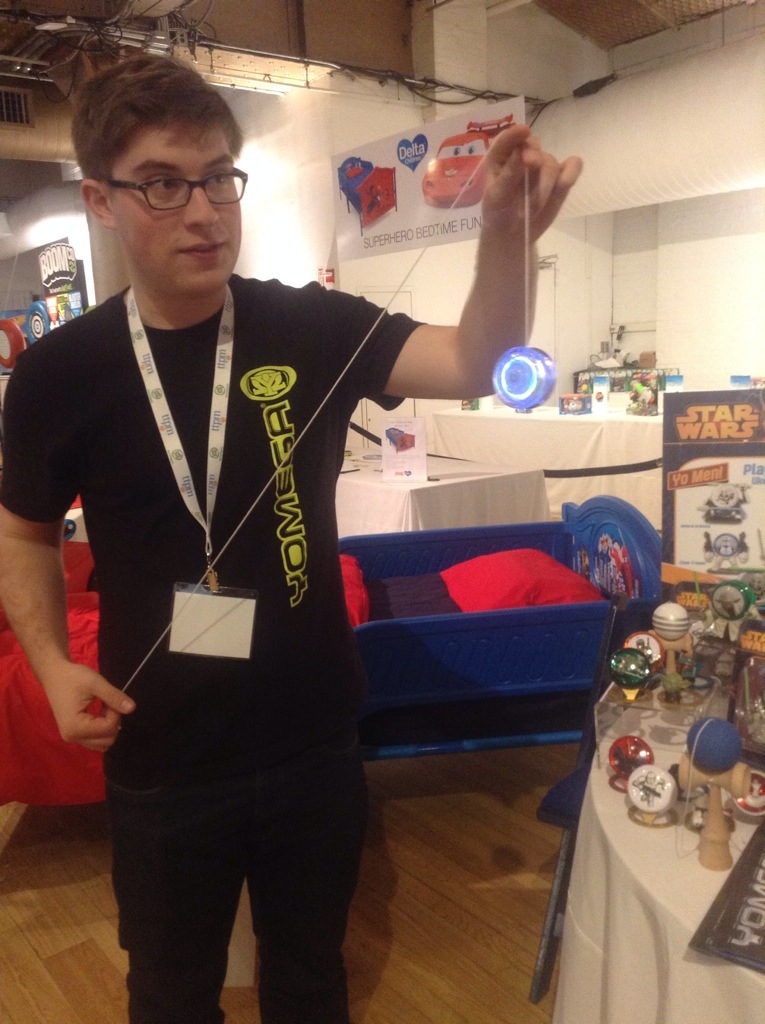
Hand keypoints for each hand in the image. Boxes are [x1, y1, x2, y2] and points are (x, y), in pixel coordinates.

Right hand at [44, 662, 135, 752]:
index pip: (107, 729)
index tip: (109, 699)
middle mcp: (72, 737)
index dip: (115, 713)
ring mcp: (72, 737)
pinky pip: (95, 740)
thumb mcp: (95, 683)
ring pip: (102, 743)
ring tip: (103, 709)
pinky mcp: (74, 734)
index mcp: (75, 727)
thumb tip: (132, 708)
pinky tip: (99, 713)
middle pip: (106, 741)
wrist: (54, 674)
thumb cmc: (72, 677)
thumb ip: (113, 696)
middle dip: (113, 722)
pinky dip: (102, 730)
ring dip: (108, 727)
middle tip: (107, 704)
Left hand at [481, 124, 582, 242]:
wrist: (512, 235)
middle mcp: (523, 156)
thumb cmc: (498, 214)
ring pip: (551, 162)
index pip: (508, 139)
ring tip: (534, 206)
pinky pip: (572, 167)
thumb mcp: (497, 197)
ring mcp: (543, 167)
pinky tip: (565, 183)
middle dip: (535, 157)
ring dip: (545, 183)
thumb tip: (521, 151)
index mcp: (501, 157)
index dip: (516, 134)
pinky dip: (572, 172)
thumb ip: (509, 175)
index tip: (524, 132)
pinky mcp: (560, 178)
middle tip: (531, 164)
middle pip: (533, 147)